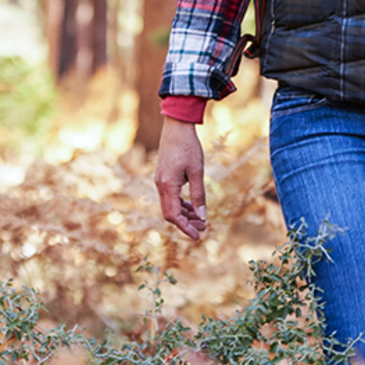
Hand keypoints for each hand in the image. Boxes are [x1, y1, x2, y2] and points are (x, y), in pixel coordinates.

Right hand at [155, 118, 208, 239]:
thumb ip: (198, 195)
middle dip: (186, 223)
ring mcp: (160, 181)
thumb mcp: (197, 172)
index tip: (198, 236)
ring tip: (201, 219)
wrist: (176, 127)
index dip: (185, 228)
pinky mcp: (164, 177)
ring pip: (170, 206)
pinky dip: (182, 204)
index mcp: (167, 185)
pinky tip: (193, 206)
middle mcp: (160, 185)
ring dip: (185, 214)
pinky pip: (171, 197)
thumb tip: (202, 216)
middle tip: (203, 228)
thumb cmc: (188, 147)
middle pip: (170, 213)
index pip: (174, 216)